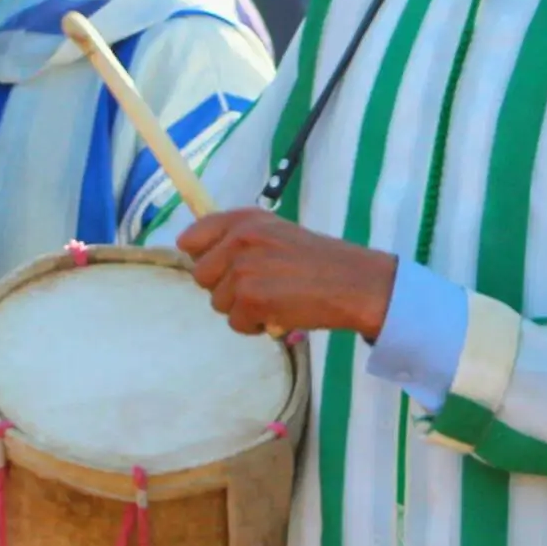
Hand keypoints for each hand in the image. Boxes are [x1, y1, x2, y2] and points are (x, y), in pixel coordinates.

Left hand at [179, 208, 395, 337]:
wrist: (354, 283)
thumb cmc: (322, 261)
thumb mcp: (278, 232)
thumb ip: (242, 240)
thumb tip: (206, 259)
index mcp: (245, 219)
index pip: (192, 238)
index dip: (203, 258)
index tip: (222, 269)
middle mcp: (239, 239)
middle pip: (201, 276)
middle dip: (224, 288)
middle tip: (255, 290)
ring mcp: (242, 269)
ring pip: (218, 302)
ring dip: (242, 309)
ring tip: (273, 302)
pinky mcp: (250, 298)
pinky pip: (235, 322)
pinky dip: (255, 326)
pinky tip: (278, 315)